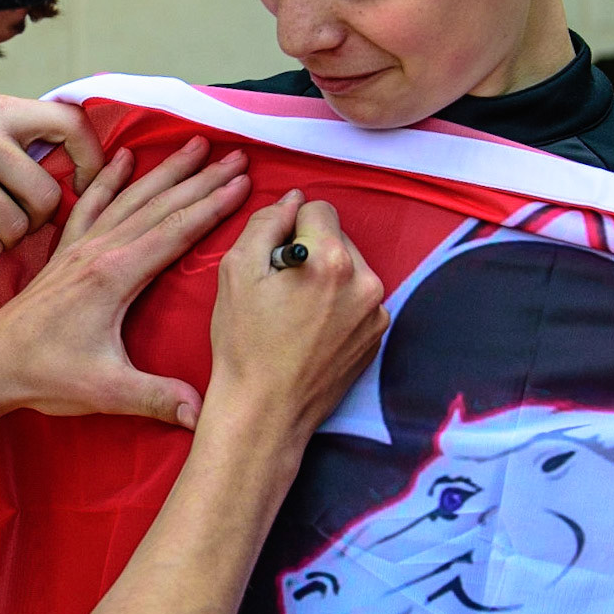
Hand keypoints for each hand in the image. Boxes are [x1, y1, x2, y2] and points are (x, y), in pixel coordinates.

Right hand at [0, 94, 104, 263]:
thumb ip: (32, 136)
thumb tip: (106, 160)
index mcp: (1, 110)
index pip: (70, 124)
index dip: (92, 160)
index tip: (85, 184)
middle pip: (47, 197)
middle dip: (39, 217)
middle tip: (18, 214)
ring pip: (18, 228)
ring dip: (8, 237)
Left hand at [0, 136, 250, 430]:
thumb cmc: (45, 375)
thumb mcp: (105, 391)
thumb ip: (156, 397)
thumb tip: (202, 412)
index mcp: (115, 275)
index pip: (175, 230)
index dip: (213, 205)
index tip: (243, 183)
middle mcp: (99, 250)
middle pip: (159, 204)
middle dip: (200, 178)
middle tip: (234, 155)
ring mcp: (80, 247)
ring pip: (131, 197)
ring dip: (165, 170)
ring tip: (194, 145)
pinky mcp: (65, 251)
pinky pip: (92, 202)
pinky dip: (110, 177)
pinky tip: (123, 157)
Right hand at [203, 194, 387, 450]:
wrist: (264, 413)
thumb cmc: (244, 344)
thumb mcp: (236, 271)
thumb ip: (266, 222)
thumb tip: (292, 200)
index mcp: (331, 259)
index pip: (317, 208)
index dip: (288, 229)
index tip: (273, 260)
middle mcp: (365, 280)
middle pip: (337, 237)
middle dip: (311, 252)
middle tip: (281, 290)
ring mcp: (376, 311)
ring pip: (349, 268)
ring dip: (326, 277)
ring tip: (296, 313)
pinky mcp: (377, 336)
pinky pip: (358, 299)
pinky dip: (338, 304)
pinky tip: (311, 330)